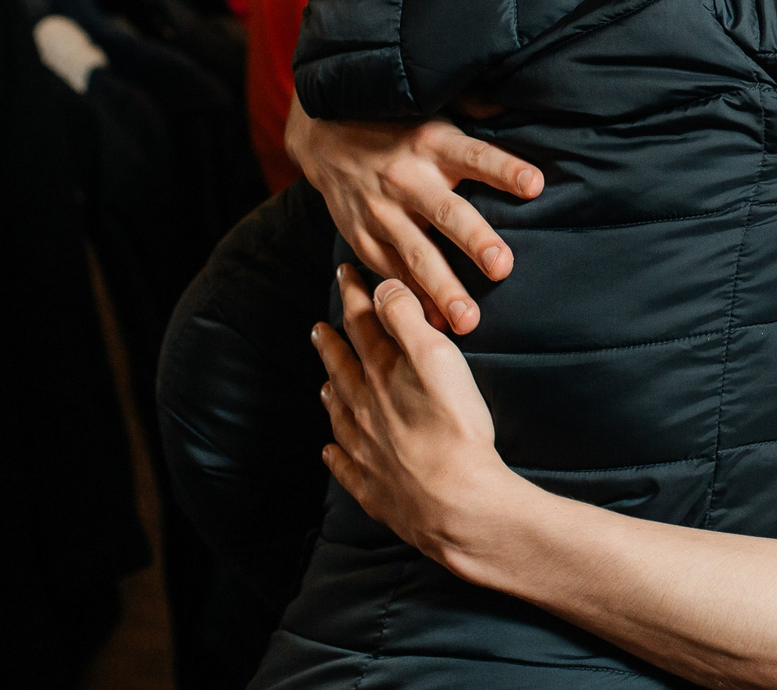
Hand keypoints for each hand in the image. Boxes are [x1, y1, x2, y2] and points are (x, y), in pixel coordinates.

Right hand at [286, 97, 541, 333]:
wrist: (322, 136)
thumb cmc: (394, 121)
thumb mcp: (431, 104)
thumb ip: (473, 106)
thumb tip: (512, 102)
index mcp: (432, 141)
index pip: (475, 155)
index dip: (505, 169)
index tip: (535, 185)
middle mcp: (406, 177)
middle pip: (446, 211)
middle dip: (474, 240)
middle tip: (502, 267)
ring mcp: (380, 211)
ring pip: (416, 254)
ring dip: (442, 289)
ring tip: (469, 320)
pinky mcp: (361, 236)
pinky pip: (390, 272)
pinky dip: (411, 298)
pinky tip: (432, 324)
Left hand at [315, 266, 523, 561]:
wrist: (457, 503)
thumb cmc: (455, 429)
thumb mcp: (438, 359)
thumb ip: (407, 319)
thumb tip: (381, 289)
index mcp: (382, 375)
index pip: (362, 324)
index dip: (354, 296)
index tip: (344, 273)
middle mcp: (364, 410)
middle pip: (343, 367)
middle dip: (333, 342)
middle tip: (319, 326)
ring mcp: (365, 451)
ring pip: (339, 414)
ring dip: (331, 391)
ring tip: (325, 380)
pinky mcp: (375, 487)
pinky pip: (346, 466)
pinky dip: (336, 454)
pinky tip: (331, 451)